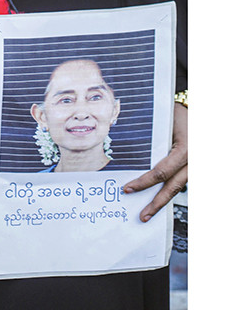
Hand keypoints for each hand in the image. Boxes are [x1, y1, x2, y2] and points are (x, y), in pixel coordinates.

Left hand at [123, 101, 187, 220]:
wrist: (196, 109)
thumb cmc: (179, 113)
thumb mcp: (165, 124)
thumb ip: (153, 141)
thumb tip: (132, 155)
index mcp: (185, 150)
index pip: (161, 172)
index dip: (144, 182)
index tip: (128, 189)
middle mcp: (193, 161)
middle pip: (172, 187)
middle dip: (156, 203)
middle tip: (142, 215)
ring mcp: (196, 166)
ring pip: (178, 187)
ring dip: (163, 200)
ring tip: (150, 212)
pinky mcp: (194, 166)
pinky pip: (181, 181)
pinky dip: (170, 189)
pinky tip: (159, 196)